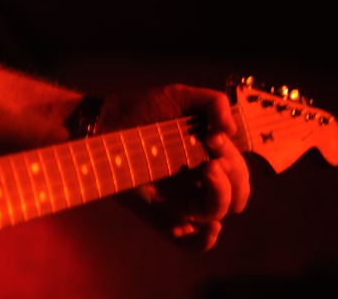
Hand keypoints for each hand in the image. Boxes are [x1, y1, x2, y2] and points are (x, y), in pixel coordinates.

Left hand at [100, 83, 249, 250]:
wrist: (103, 123)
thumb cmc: (140, 108)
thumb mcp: (178, 96)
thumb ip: (212, 102)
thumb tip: (232, 129)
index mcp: (206, 156)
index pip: (237, 170)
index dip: (233, 157)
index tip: (214, 137)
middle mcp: (197, 181)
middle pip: (234, 193)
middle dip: (231, 177)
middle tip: (212, 160)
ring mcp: (180, 201)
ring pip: (216, 213)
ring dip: (221, 197)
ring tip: (208, 172)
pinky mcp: (160, 217)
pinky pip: (189, 243)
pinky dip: (204, 240)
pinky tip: (211, 227)